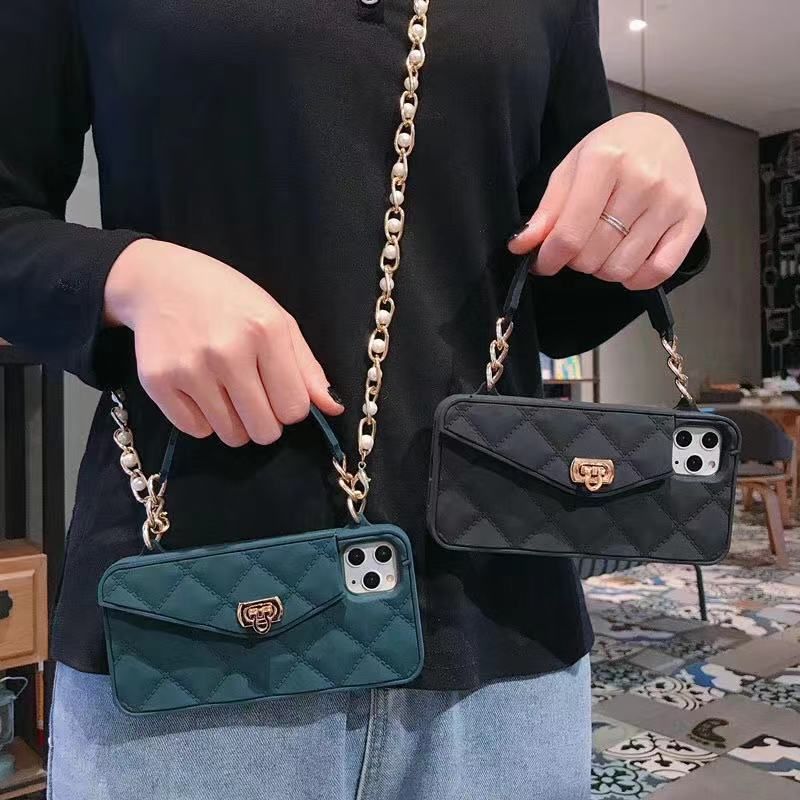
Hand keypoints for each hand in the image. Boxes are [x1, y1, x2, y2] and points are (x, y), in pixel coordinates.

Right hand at [104, 239, 343, 445]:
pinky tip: (201, 390)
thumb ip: (307, 367)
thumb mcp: (277, 320)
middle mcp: (227, 351)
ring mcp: (189, 368)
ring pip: (231, 435)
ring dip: (235, 422)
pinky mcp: (157, 382)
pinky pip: (196, 430)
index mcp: (265, 331)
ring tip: (226, 390)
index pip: (294, 408)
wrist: (159, 281)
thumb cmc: (228, 300)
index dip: (291, 407)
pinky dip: (203, 419)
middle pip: (263, 430)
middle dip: (265, 421)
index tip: (279, 392)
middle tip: (254, 396)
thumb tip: (333, 408)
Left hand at [508, 112, 706, 289]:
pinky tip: (627, 262)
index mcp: (606, 161)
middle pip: (594, 255)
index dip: (550, 258)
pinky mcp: (694, 217)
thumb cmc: (610, 152)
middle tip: (579, 246)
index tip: (544, 262)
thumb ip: (547, 211)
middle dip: (577, 260)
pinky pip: (659, 271)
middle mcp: (644, 179)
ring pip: (622, 268)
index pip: (570, 234)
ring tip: (603, 248)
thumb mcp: (570, 170)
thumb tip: (521, 246)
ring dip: (603, 269)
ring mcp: (672, 199)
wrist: (658, 134)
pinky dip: (636, 278)